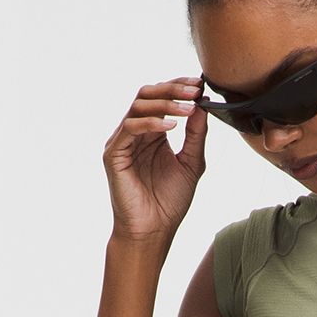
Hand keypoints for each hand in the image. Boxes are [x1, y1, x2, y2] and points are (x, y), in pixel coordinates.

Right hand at [104, 75, 207, 245]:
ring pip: (138, 106)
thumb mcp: (191, 163)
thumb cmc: (169, 202)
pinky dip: (151, 123)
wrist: (153, 231)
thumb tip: (203, 105)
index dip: (179, 87)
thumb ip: (196, 135)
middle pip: (147, 95)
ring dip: (165, 104)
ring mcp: (122, 142)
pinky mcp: (114, 155)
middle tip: (194, 90)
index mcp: (152, 132)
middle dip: (172, 89)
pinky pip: (130, 128)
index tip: (200, 85)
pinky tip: (171, 127)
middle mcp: (135, 133)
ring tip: (188, 109)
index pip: (161, 99)